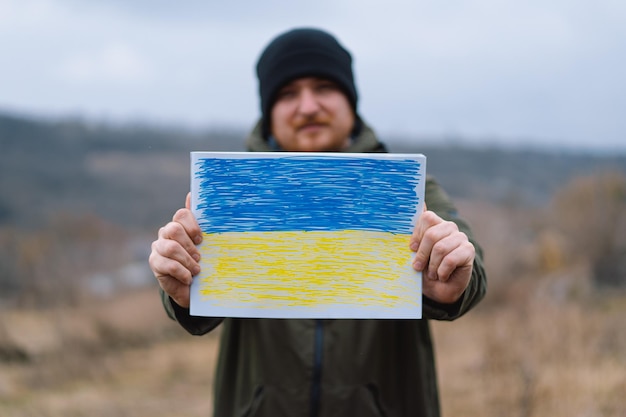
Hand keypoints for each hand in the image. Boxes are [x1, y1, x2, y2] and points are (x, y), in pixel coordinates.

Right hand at [148, 193, 202, 307]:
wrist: (191, 287)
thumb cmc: (199, 261)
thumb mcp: (206, 244)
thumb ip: (201, 222)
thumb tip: (192, 194)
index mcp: (180, 225)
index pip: (181, 215)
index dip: (192, 226)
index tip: (202, 240)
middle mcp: (166, 233)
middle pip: (174, 229)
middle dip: (189, 245)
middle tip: (200, 257)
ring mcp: (158, 247)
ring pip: (171, 248)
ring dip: (187, 261)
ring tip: (197, 270)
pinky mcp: (155, 263)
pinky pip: (167, 264)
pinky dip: (182, 272)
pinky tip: (189, 278)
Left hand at [410, 208, 474, 303]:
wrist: (440, 289)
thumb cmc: (425, 269)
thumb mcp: (414, 254)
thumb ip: (413, 237)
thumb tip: (416, 210)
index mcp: (435, 224)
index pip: (427, 218)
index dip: (417, 234)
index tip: (411, 249)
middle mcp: (449, 227)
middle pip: (431, 235)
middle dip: (422, 254)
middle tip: (418, 267)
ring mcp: (460, 237)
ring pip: (440, 248)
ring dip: (432, 266)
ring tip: (432, 274)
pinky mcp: (468, 250)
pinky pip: (450, 260)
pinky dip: (442, 272)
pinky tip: (442, 276)